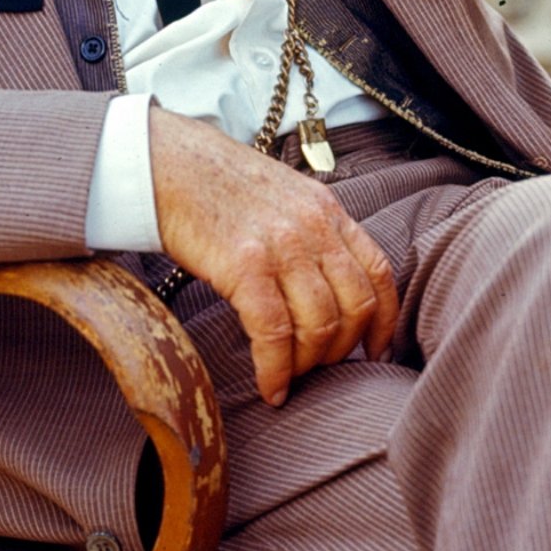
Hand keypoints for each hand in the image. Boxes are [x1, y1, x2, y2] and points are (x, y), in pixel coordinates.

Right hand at [148, 106, 399, 405]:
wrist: (166, 163)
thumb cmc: (215, 183)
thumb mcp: (281, 195)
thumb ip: (310, 232)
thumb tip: (323, 285)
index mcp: (327, 210)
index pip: (378, 272)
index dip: (384, 321)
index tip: (376, 350)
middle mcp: (314, 226)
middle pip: (355, 306)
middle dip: (341, 349)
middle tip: (317, 367)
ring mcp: (282, 245)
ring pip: (319, 324)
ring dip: (307, 363)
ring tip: (288, 375)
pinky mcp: (245, 265)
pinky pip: (274, 332)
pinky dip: (276, 369)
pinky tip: (269, 387)